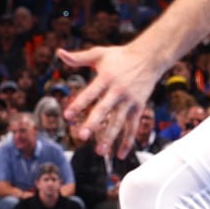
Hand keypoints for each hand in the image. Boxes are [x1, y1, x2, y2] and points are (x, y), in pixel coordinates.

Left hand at [59, 41, 163, 156]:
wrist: (149, 57)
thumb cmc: (120, 56)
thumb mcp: (99, 54)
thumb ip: (79, 57)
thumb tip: (59, 53)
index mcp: (106, 78)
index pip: (90, 93)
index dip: (78, 104)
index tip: (67, 115)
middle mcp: (118, 90)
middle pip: (104, 109)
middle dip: (93, 123)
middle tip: (82, 136)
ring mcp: (129, 100)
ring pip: (119, 121)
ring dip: (110, 137)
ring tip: (99, 151)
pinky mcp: (138, 107)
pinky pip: (133, 127)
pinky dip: (128, 141)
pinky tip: (120, 155)